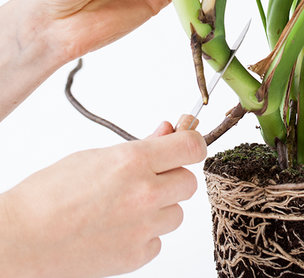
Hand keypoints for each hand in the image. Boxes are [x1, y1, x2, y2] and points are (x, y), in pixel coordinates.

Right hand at [0, 129, 206, 277]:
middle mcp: (145, 194)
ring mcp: (143, 228)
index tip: (188, 144)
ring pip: (176, 214)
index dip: (193, 144)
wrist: (23, 237)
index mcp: (134, 161)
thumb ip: (140, 146)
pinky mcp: (136, 257)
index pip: (192, 147)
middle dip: (173, 177)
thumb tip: (169, 132)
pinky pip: (158, 241)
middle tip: (149, 178)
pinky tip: (119, 228)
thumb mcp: (97, 155)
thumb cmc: (50, 193)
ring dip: (161, 208)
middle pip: (188, 182)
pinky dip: (145, 235)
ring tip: (125, 206)